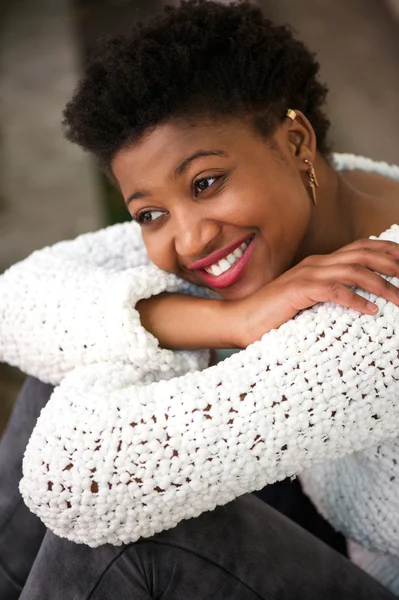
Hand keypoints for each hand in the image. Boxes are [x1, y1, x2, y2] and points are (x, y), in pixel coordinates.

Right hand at [227, 238, 398, 347]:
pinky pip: (333, 290)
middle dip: (392, 263)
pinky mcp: (297, 290)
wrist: (241, 321)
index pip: (360, 248)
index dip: (387, 250)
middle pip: (362, 254)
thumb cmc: (274, 316)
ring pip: (353, 271)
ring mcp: (306, 275)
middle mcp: (316, 263)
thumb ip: (329, 295)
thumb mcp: (308, 302)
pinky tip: (370, 311)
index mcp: (320, 263)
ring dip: (381, 285)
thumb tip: (360, 303)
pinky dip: (355, 300)